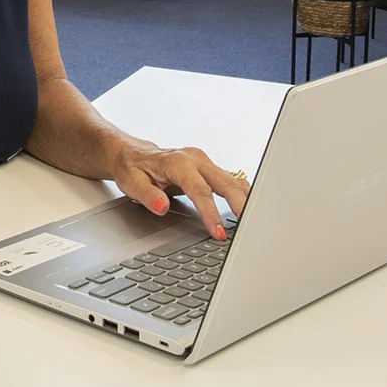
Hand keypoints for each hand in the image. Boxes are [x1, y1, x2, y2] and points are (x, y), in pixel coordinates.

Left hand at [106, 139, 250, 240]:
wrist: (133, 154)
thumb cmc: (133, 168)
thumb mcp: (130, 181)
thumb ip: (146, 194)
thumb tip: (161, 206)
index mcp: (177, 162)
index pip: (200, 190)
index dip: (211, 212)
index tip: (218, 232)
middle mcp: (195, 159)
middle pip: (226, 182)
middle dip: (241, 206)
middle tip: (249, 229)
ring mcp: (205, 163)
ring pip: (234, 181)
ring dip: (246, 201)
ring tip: (255, 224)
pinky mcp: (210, 169)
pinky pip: (232, 182)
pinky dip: (243, 196)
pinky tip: (250, 211)